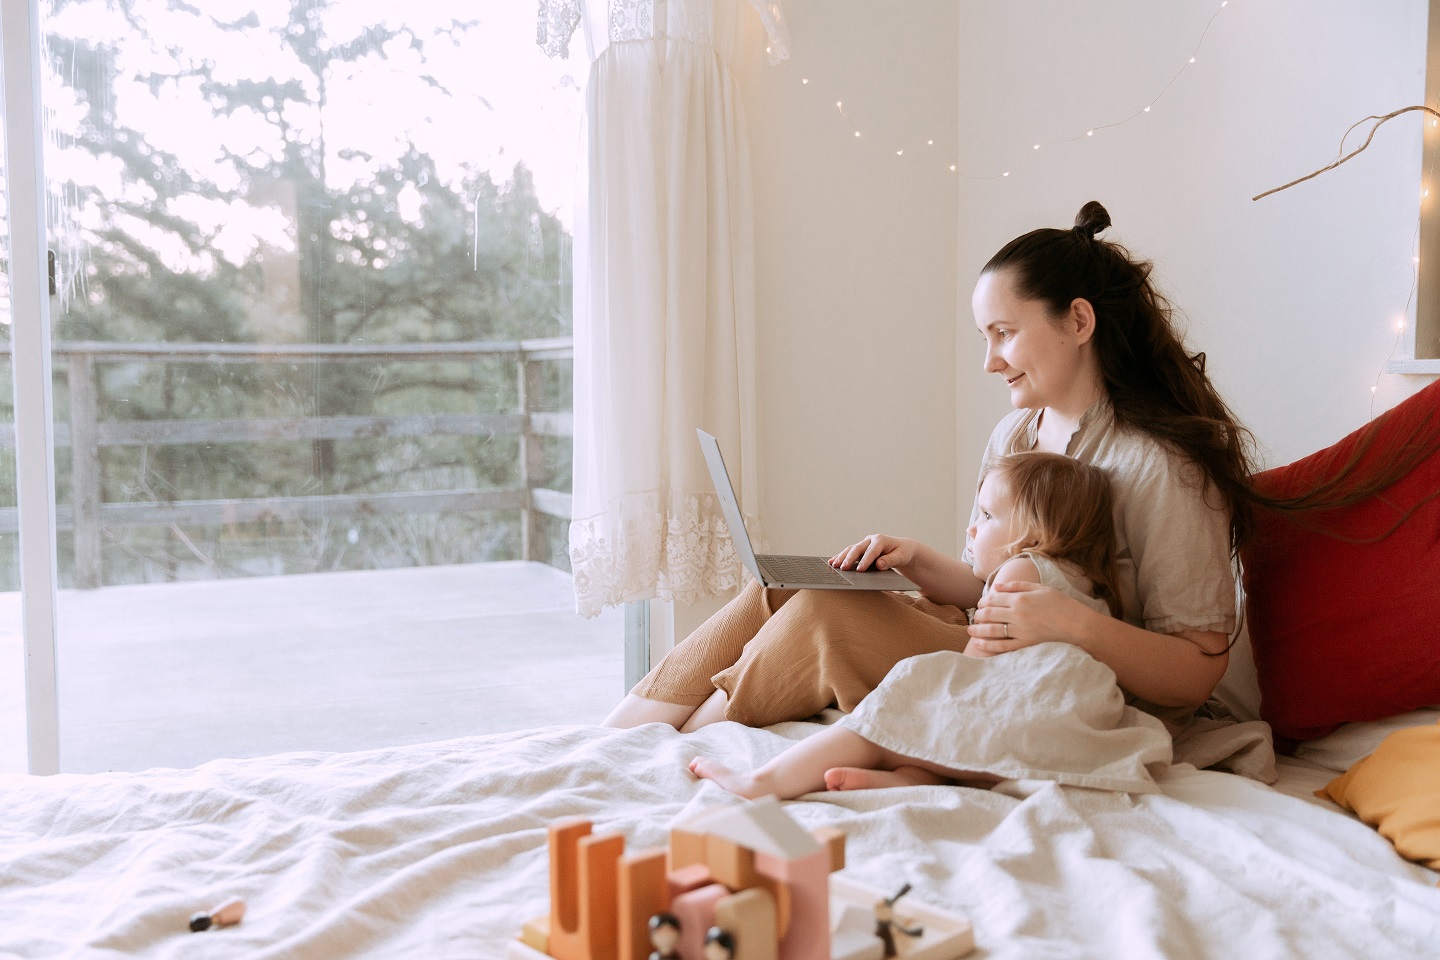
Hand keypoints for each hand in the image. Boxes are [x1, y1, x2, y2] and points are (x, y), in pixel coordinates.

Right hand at [828, 534, 917, 572]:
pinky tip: (832, 562)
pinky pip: (849, 552)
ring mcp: (865, 543)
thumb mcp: (901, 557)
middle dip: (849, 558)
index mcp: (881, 540)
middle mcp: (871, 540)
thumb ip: (891, 560)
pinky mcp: (861, 548)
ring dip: (842, 557)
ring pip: (851, 549)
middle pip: (858, 548)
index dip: (865, 560)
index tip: (860, 570)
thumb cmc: (903, 553)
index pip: (872, 551)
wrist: (902, 548)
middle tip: (843, 568)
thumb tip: (879, 564)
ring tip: (834, 565)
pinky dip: (841, 556)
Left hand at [965, 580, 1093, 655]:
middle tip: (974, 617)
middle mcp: (1017, 614)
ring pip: (992, 630)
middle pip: (989, 614)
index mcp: (1020, 599)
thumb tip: (996, 586)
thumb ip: (1017, 586)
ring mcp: (1020, 631)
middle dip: (978, 615)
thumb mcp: (1040, 588)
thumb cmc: (1061, 604)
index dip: (984, 601)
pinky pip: (1002, 646)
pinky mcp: (1025, 644)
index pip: (994, 599)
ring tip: (970, 630)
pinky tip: (979, 644)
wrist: (1077, 624)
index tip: (980, 604)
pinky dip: (988, 645)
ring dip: (978, 630)